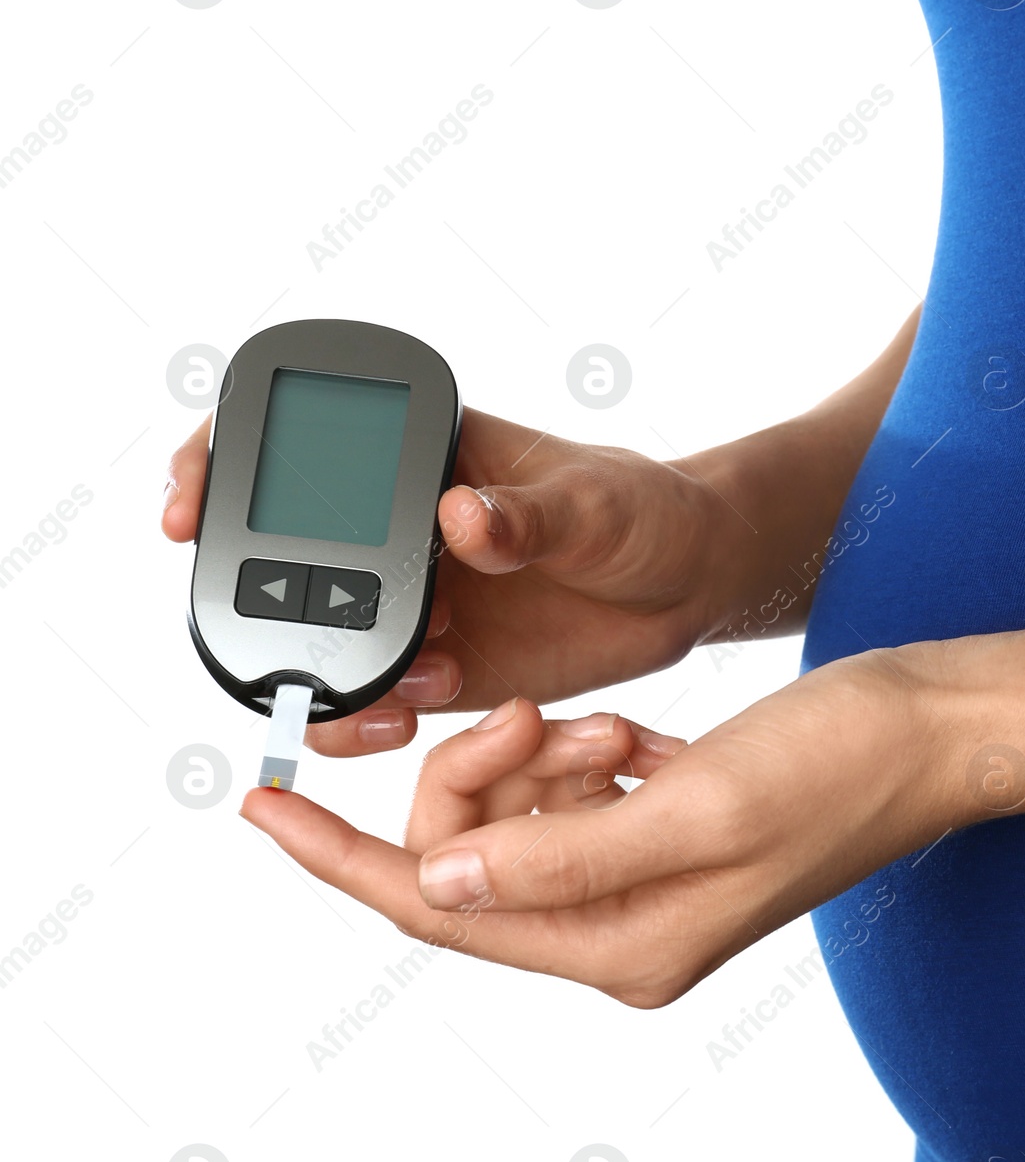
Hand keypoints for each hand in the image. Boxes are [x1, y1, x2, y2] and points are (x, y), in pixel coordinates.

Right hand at [163, 408, 744, 756]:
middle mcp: (401, 535)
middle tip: (304, 623)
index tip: (195, 502)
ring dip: (329, 668)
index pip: (297, 445)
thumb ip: (531, 514)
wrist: (692, 587)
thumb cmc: (646, 514)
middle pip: (282, 556)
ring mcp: (417, 606)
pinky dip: (372, 716)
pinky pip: (376, 701)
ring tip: (418, 672)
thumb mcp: (596, 503)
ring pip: (318, 641)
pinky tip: (418, 712)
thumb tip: (465, 516)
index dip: (221, 464)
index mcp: (423, 461)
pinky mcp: (445, 672)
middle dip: (261, 593)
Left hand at [238, 650, 953, 1005]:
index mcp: (625, 946)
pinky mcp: (663, 831)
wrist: (929, 727)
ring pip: (520, 817)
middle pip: (477, 855)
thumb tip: (437, 880)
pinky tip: (639, 735)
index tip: (260, 804)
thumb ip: (557, 856)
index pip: (441, 913)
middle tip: (548, 711)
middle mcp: (625, 928)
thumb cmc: (839, 766)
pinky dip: (585, 750)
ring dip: (545, 754)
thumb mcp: (692, 808)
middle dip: (483, 770)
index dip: (341, 858)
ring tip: (621, 726)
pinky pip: (573, 792)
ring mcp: (645, 881)